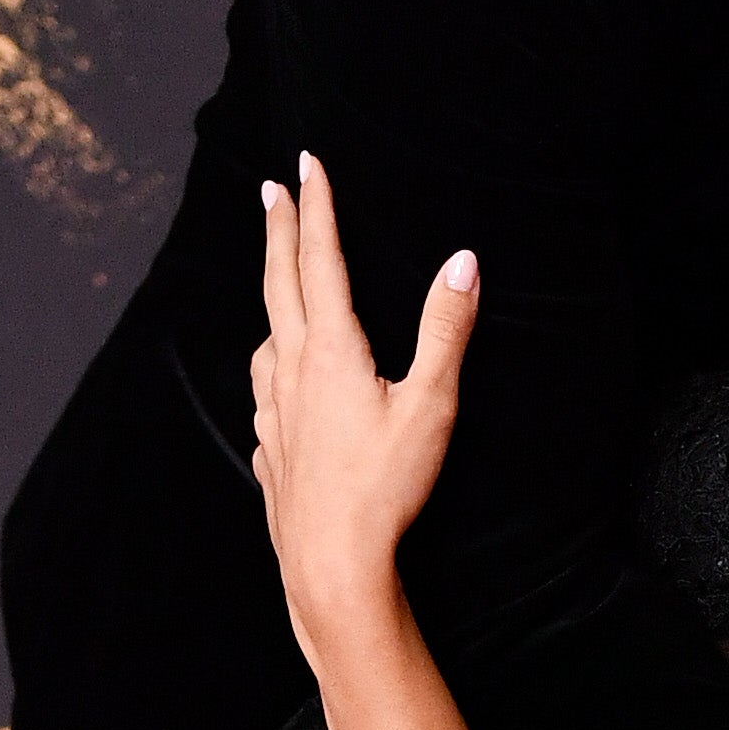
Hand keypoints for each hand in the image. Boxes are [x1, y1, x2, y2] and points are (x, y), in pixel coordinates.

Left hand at [249, 155, 479, 670]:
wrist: (330, 564)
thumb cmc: (386, 488)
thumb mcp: (431, 405)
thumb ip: (445, 329)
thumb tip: (464, 261)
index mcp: (330, 350)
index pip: (319, 260)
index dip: (316, 208)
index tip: (307, 165)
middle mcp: (291, 371)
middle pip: (279, 285)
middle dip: (278, 232)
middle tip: (272, 192)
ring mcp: (273, 411)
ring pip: (266, 336)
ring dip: (272, 297)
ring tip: (279, 281)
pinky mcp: (270, 447)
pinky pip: (264, 387)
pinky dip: (270, 360)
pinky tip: (277, 374)